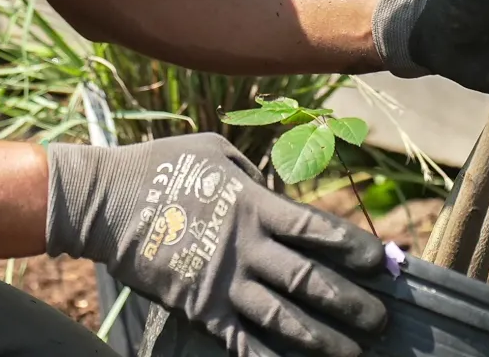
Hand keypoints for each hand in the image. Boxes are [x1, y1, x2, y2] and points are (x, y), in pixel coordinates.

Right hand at [45, 133, 386, 356]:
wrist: (105, 202)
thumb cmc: (161, 167)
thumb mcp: (214, 152)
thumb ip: (252, 174)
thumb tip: (275, 191)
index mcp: (256, 204)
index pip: (319, 231)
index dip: (355, 249)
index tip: (383, 264)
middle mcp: (247, 247)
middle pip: (311, 281)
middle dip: (352, 304)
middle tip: (381, 320)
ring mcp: (224, 282)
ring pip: (285, 319)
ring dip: (323, 339)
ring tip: (354, 353)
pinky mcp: (200, 309)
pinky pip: (242, 342)